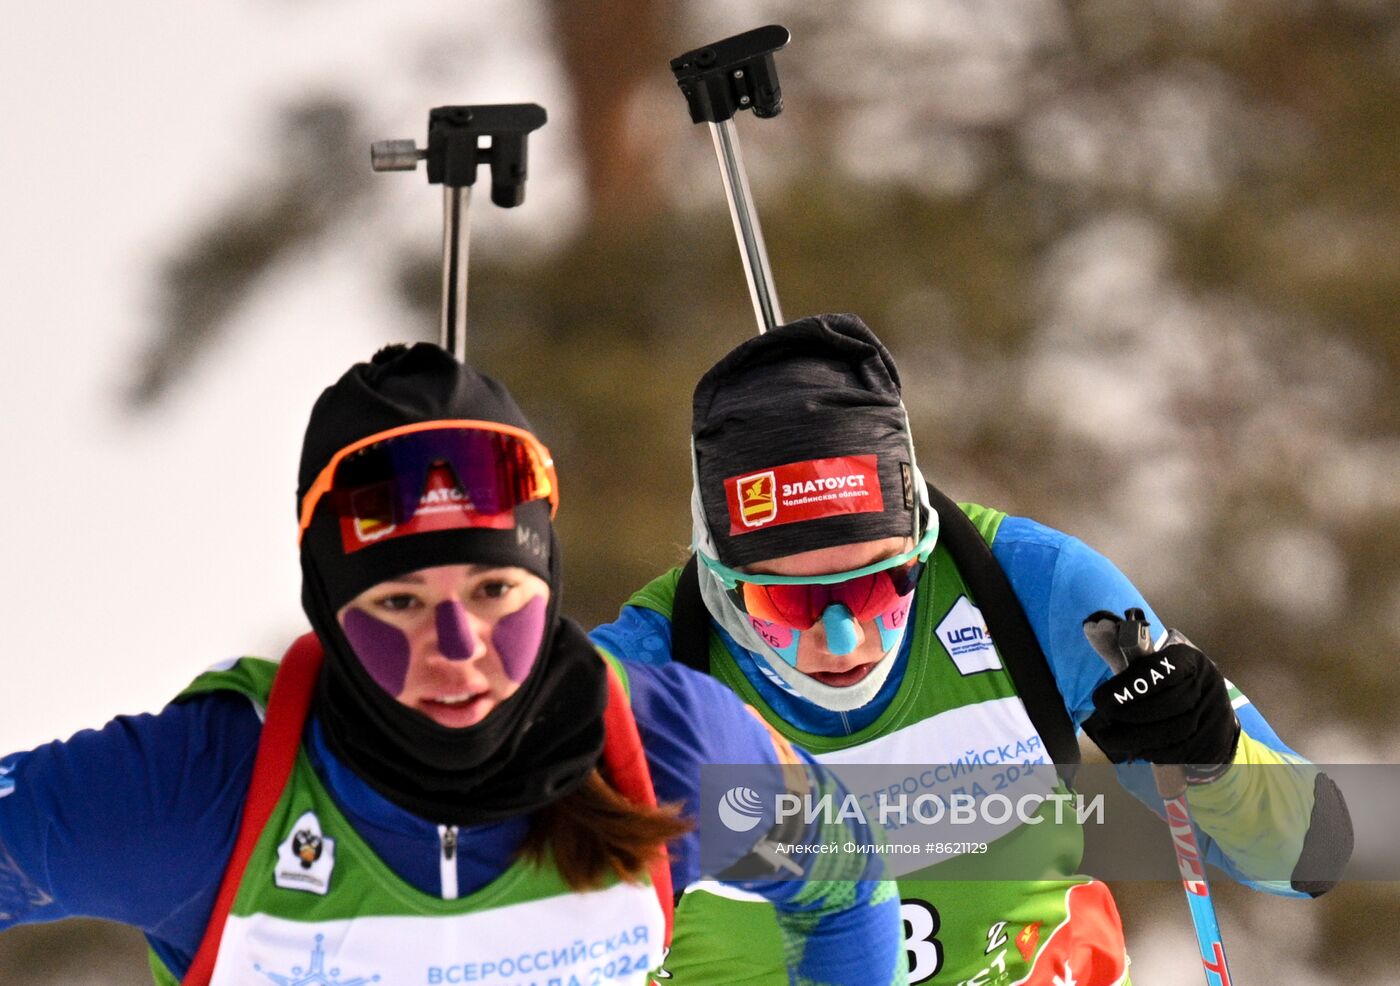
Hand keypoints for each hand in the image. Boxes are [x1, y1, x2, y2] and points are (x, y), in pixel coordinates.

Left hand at [1081, 620, 1238, 775]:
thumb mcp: (1153, 666)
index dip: (1130, 686)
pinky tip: (1134, 748)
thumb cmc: (1169, 685)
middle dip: (1129, 715)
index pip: (1163, 670)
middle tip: (1104, 720)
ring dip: (1135, 738)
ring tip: (1110, 738)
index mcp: (1190, 660)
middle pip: (1168, 704)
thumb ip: (1126, 655)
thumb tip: (1093, 628)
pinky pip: (1180, 752)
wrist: (1211, 715)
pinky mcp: (1213, 743)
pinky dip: (1151, 752)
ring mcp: (1214, 717)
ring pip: (1173, 731)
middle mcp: (1208, 685)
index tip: (1101, 699)